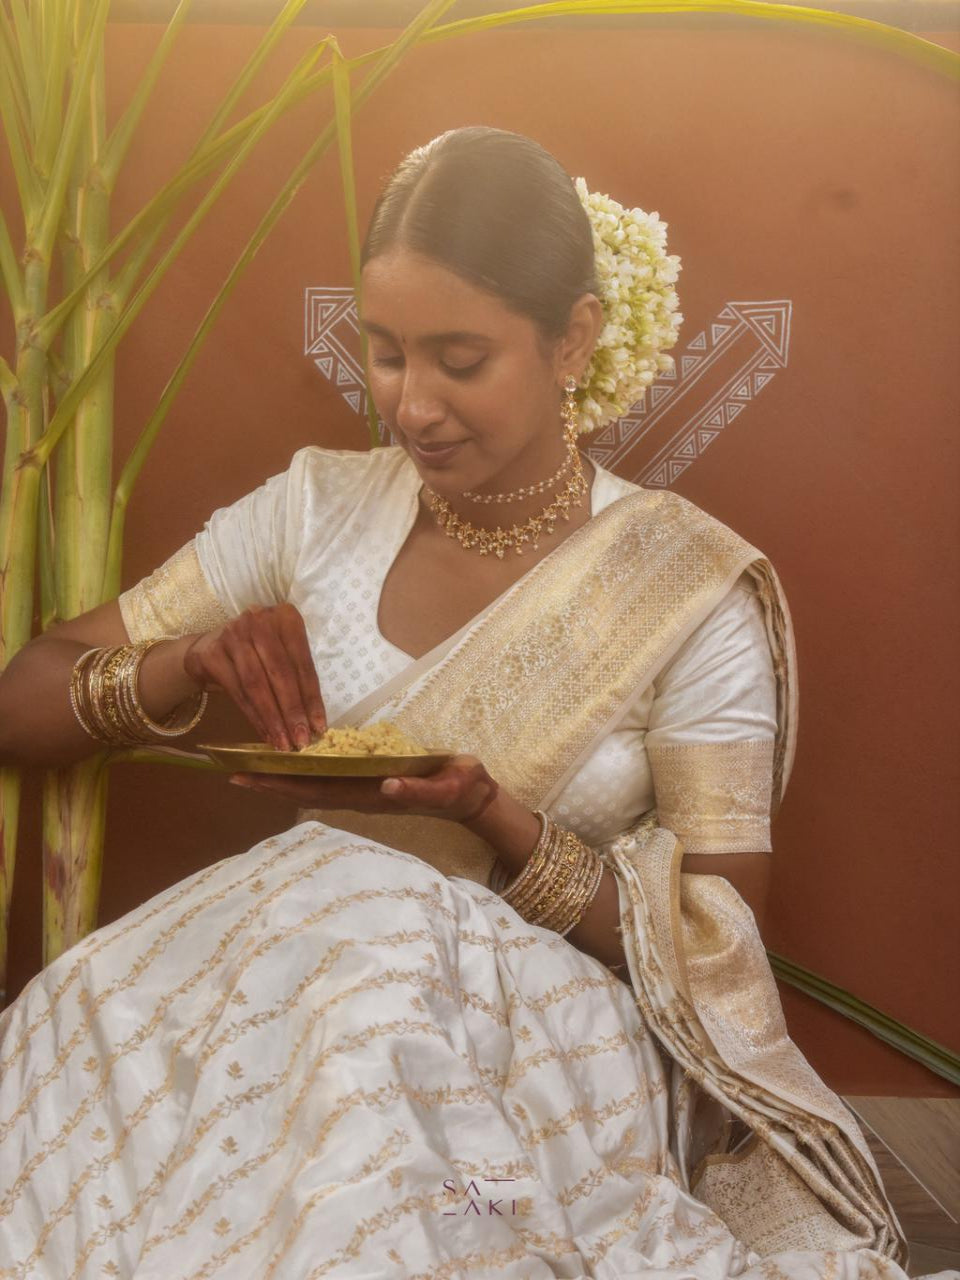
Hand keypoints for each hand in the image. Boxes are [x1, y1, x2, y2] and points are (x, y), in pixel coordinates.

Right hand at [183, 603, 325, 749]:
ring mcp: (233, 635)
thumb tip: (314, 721)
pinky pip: (237, 692)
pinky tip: (265, 734)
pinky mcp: (212, 654)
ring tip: (284, 743)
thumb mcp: (280, 653)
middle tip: (301, 740)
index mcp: (286, 617)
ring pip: (258, 685)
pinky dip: (254, 717)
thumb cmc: (256, 653)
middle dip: (293, 711)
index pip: (302, 663)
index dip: (312, 698)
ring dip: (273, 719)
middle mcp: (259, 620)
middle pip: (280, 674)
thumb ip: (296, 676)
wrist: (208, 647)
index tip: (319, 727)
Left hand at [230, 753, 498, 822]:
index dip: (280, 785)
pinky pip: (329, 774)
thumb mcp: (446, 787)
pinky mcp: (369, 778)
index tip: (247, 778)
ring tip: (250, 763)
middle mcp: (359, 793)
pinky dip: (304, 766)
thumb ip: (418, 790)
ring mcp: (363, 788)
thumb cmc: (460, 787)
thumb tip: (386, 787)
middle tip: (231, 770)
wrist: (472, 794)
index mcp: (370, 795)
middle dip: (268, 781)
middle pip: (304, 789)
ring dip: (281, 775)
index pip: (316, 791)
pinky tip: (290, 757)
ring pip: (313, 783)